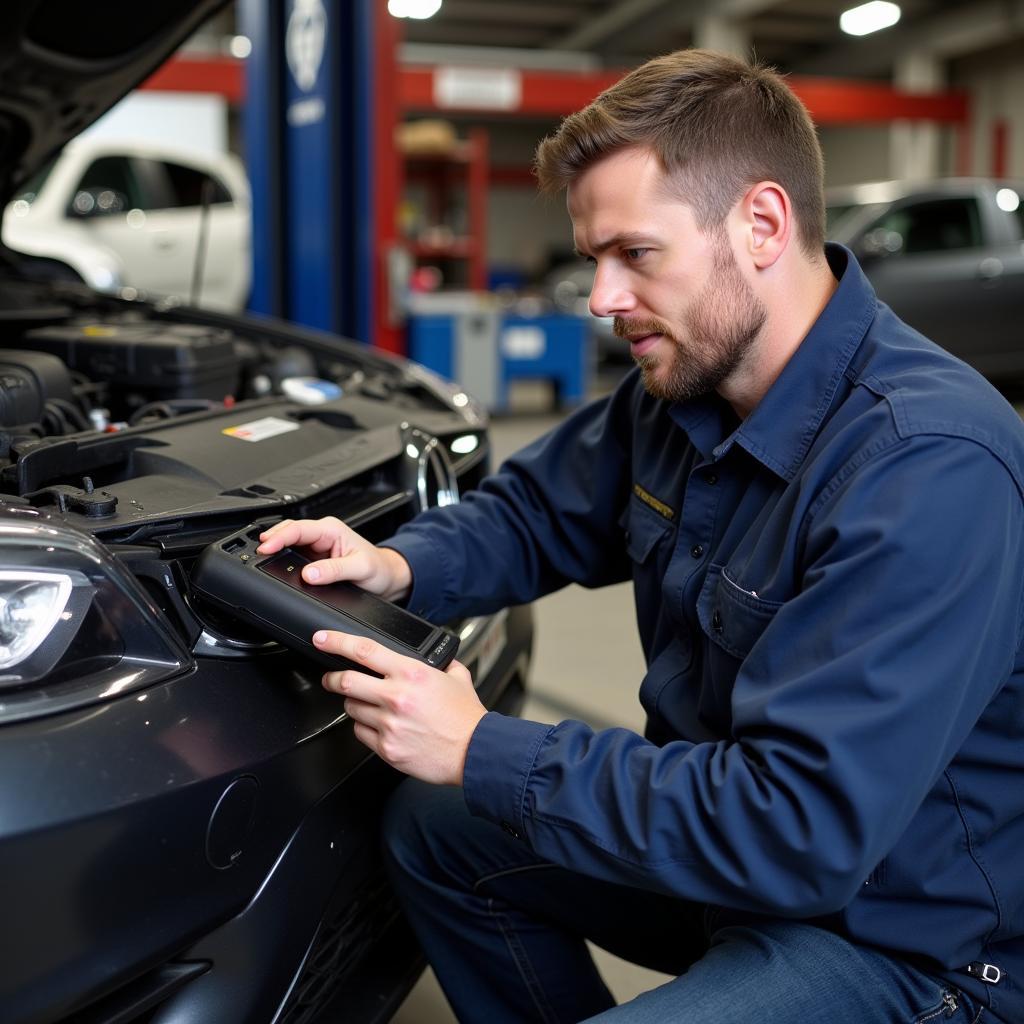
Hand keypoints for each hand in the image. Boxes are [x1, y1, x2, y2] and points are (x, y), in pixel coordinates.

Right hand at [257, 516, 411, 600]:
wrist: (385, 578)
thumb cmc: (377, 569)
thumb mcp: (360, 568)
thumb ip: (334, 570)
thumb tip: (309, 574)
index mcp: (331, 530)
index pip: (299, 529)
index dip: (279, 537)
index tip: (266, 547)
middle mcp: (322, 534)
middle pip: (288, 531)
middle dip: (270, 539)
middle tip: (255, 552)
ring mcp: (316, 546)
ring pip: (288, 542)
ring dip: (274, 547)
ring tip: (258, 557)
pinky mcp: (314, 558)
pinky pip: (293, 554)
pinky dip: (281, 557)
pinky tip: (272, 564)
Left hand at [314, 629, 485, 785]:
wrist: (474, 752)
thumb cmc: (466, 718)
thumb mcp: (458, 677)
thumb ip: (442, 662)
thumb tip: (434, 657)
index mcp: (412, 673)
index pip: (364, 650)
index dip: (336, 642)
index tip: (322, 638)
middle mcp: (397, 696)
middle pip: (346, 681)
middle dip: (331, 678)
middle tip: (329, 678)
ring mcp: (389, 724)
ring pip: (352, 708)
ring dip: (355, 704)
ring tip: (370, 706)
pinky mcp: (386, 748)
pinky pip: (361, 733)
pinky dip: (365, 728)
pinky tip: (380, 726)